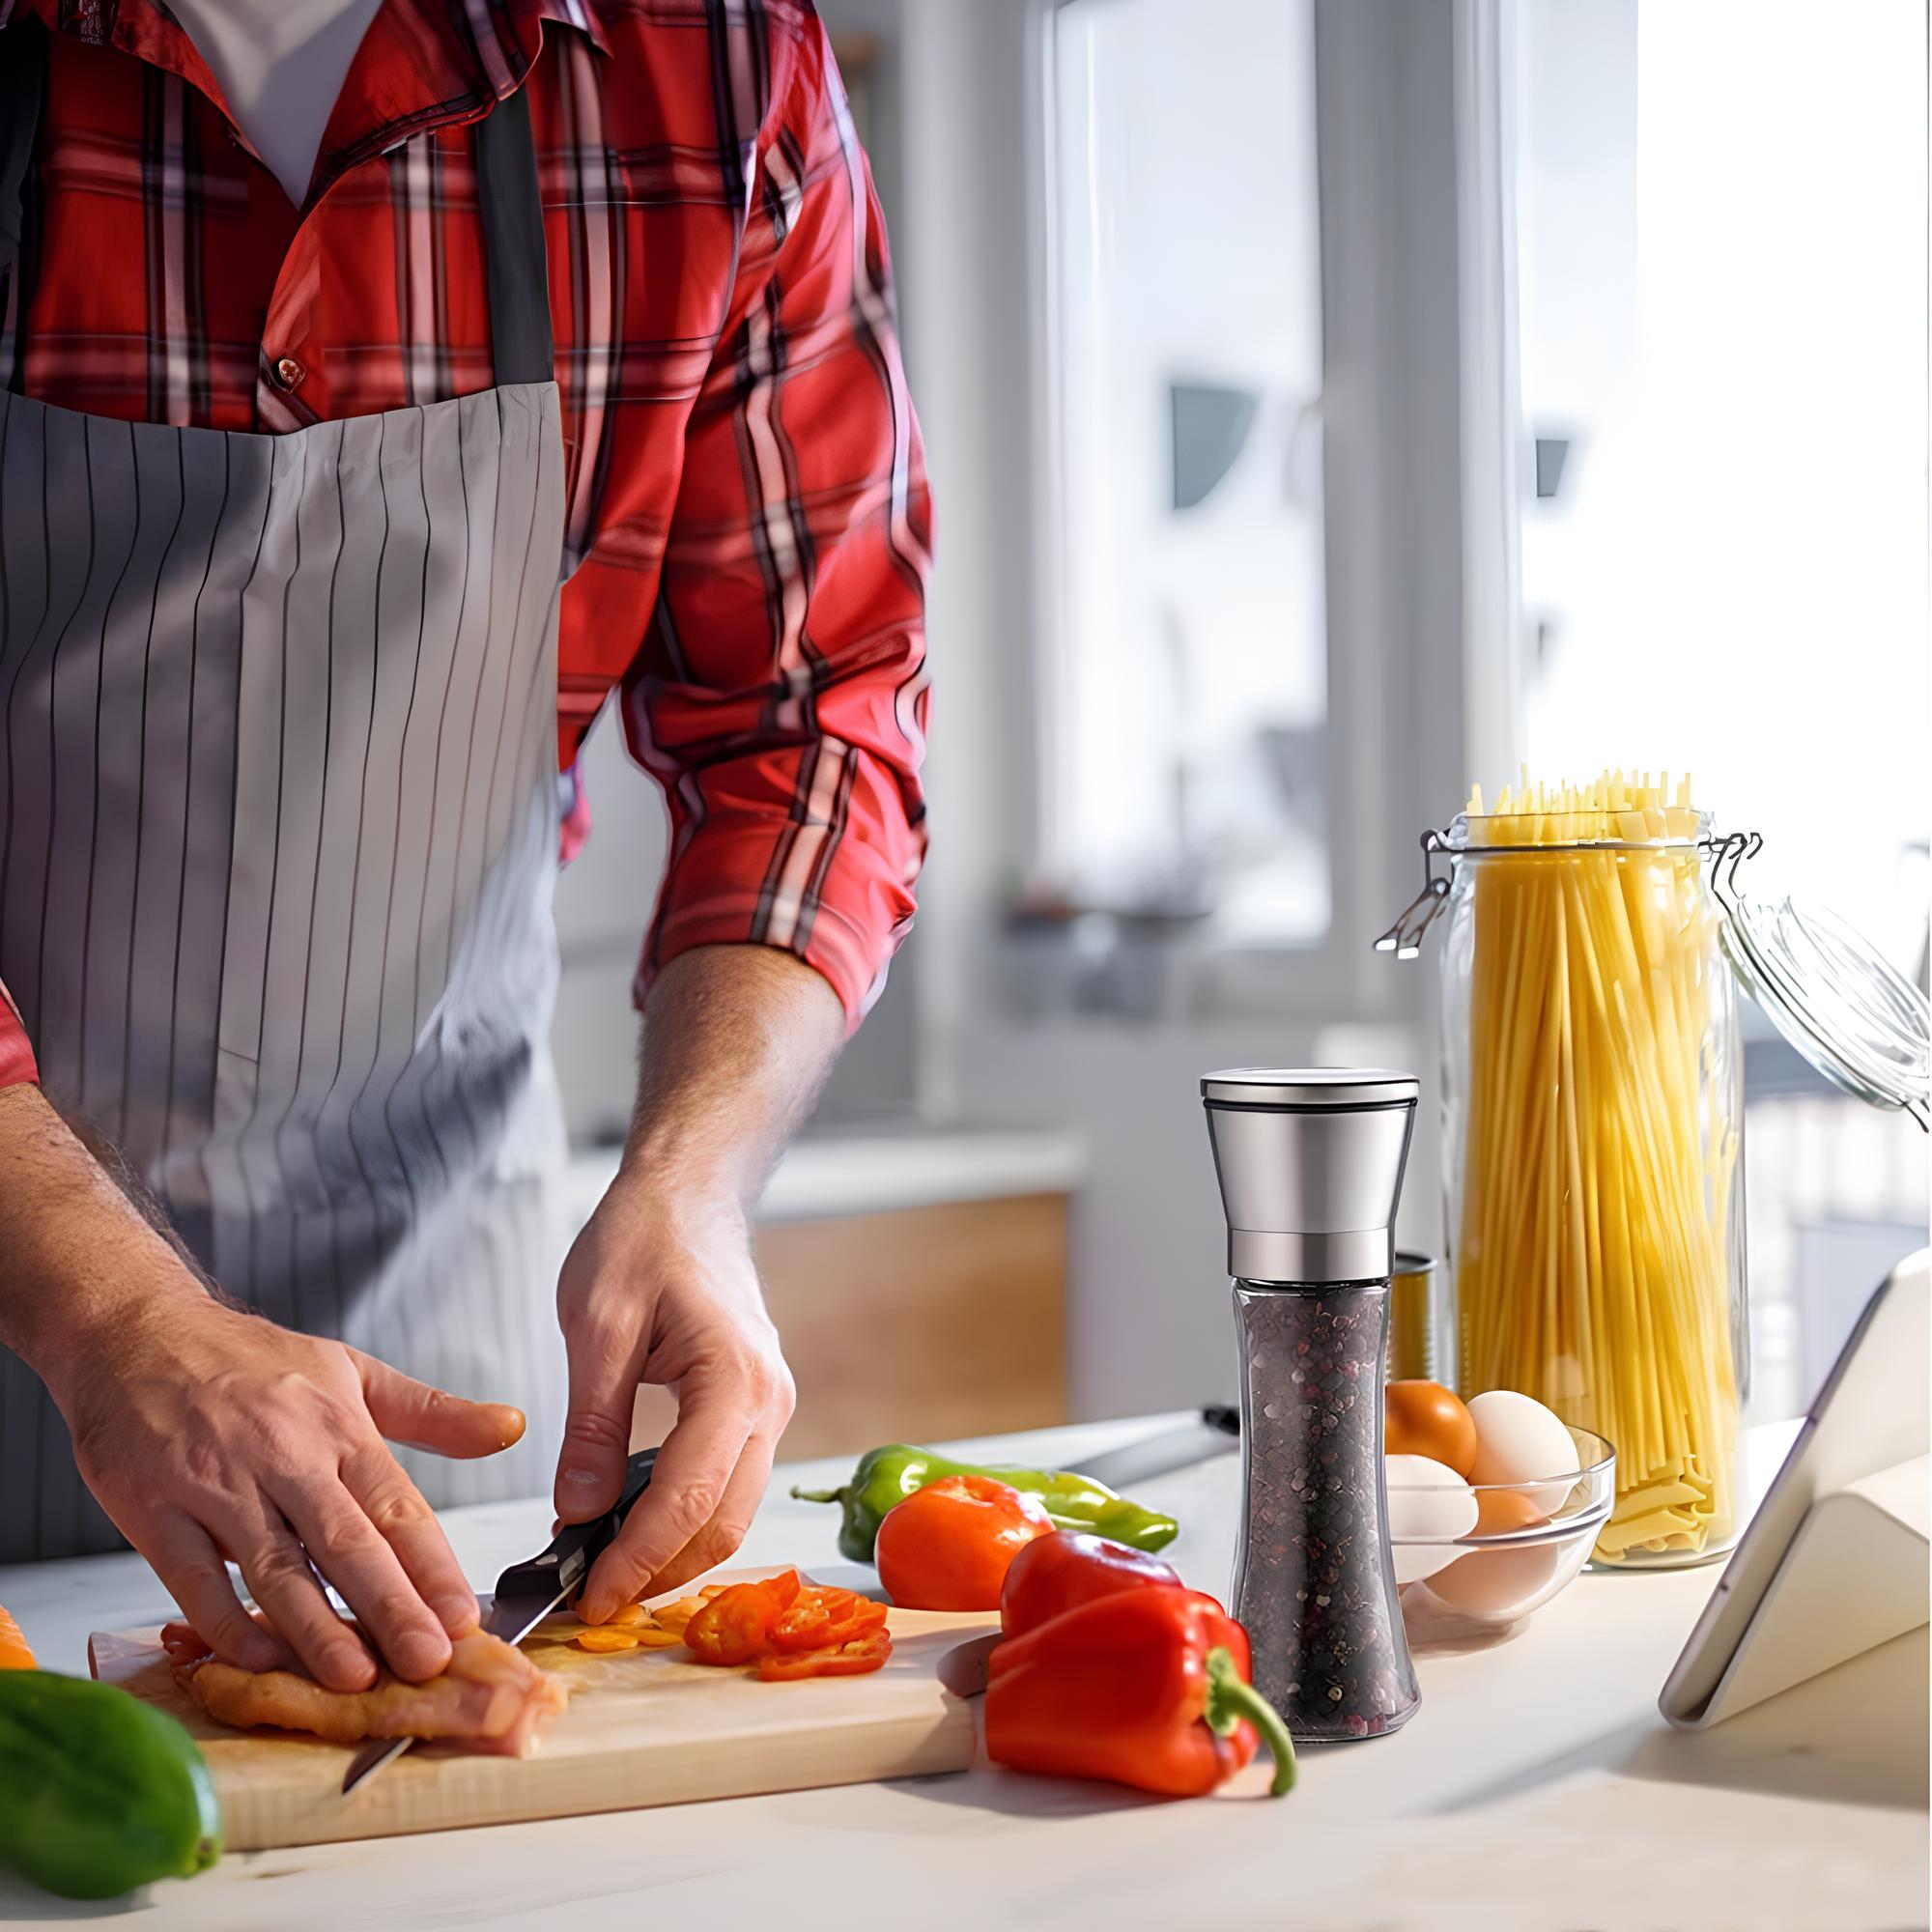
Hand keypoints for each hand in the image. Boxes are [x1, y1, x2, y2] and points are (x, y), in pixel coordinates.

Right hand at [54, 1298, 524, 1690]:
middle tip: (427, 1661)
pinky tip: (261, 1658)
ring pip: (275, 1566)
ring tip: (355, 1677)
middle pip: (346, 1541)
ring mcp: (216, 1483)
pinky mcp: (152, 1509)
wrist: (136, 1333)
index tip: (463, 1618)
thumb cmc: (247, 1359)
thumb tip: (511, 1427)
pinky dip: (227, 1623)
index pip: (397, 1505)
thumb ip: (433, 1412)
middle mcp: (283, 1455)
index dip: (432, 1565)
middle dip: (391, 1606)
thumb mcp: (351, 1370)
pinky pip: (193, 1578)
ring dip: (316, 1627)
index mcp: (338, 1426)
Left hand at [553, 1172, 795, 1621]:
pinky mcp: (753, 1409)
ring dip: (670, 1551)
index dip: (638, 1559)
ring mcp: (769, 1408)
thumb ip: (592, 1425)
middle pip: (723, 1520)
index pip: (690, 1497)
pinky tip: (626, 1525)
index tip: (586, 1600)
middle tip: (586, 1601)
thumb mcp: (596, 1324)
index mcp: (735, 1378)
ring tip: (597, 1570)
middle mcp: (769, 1401)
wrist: (689, 1194)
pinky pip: (725, 1483)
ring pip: (730, 1510)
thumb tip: (578, 1515)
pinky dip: (679, 1518)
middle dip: (657, 1572)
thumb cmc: (643, 1238)